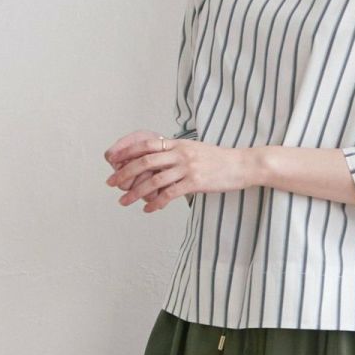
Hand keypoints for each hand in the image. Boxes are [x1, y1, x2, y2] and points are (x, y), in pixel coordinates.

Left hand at [104, 131, 255, 212]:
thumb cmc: (219, 160)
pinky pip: (170, 194)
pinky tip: (148, 209)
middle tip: (111, 184)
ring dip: (136, 192)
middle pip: (145, 162)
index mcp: (178, 144)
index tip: (112, 160)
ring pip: (154, 180)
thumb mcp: (196, 150)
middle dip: (125, 173)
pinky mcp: (196, 182)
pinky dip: (156, 203)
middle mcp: (180, 153)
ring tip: (124, 201)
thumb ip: (177, 154)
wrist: (243, 164)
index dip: (126, 152)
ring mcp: (188, 168)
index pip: (146, 144)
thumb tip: (160, 161)